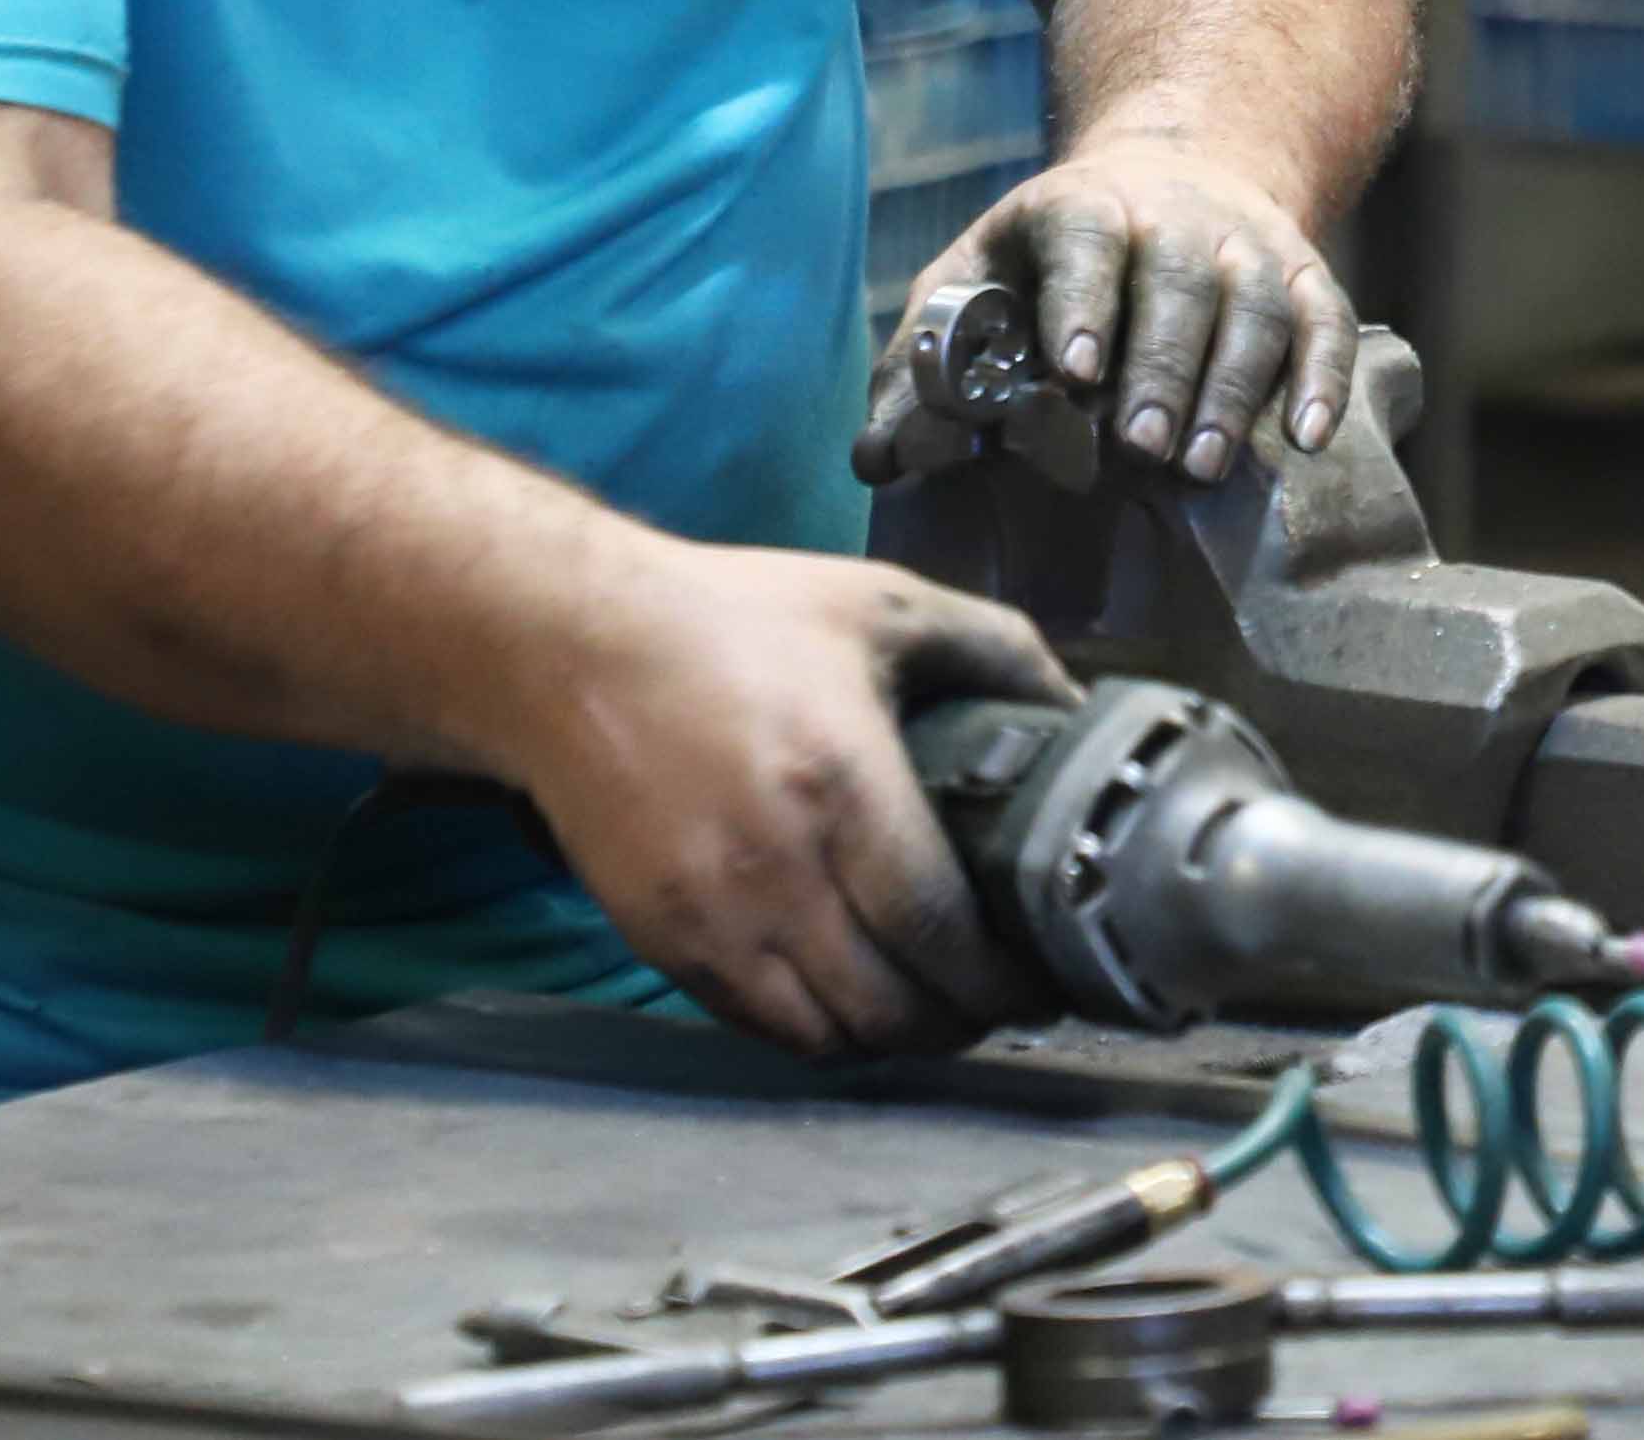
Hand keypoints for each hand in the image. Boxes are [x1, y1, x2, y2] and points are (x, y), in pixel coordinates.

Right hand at [488, 542, 1066, 1062]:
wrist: (570, 646)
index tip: (1042, 983)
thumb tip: (1073, 706)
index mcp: (845, 790)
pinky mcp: (660, 942)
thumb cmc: (734, 620)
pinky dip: (813, 1030)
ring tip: (925, 1007)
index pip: (943, 937)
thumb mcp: (881, 604)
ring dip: (887, 1039)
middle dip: (959, 1022)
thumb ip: (994, 647)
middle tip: (994, 1000)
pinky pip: (756, 1026)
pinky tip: (845, 997)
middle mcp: (778, 874)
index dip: (1003, 983)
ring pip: (824, 1040)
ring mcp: (710, 920)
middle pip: (891, 1010)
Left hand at [861, 139, 1357, 488]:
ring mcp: (1246, 243)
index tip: (1076, 370)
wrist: (1170, 178)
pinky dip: (1325, 377)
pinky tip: (1311, 440)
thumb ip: (920, 373)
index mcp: (1078, 206)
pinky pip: (1327, 320)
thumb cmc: (1047, 262)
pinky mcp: (1303, 273)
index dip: (1083, 300)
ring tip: (1202, 468)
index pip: (1085, 239)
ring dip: (1236, 387)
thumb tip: (876, 461)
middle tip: (1140, 447)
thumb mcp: (971, 286)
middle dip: (1160, 365)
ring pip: (1256, 306)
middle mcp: (1173, 214)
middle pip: (1177, 280)